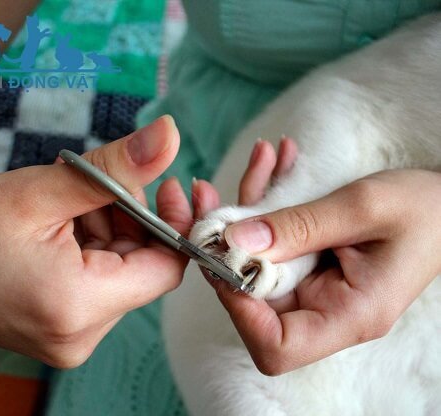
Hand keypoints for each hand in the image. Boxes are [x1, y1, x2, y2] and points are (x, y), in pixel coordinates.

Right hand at [0, 116, 191, 367]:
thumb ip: (116, 166)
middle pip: (144, 267)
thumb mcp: (43, 189)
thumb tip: (171, 134)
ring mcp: (70, 337)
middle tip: (97, 187)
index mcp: (79, 308)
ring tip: (66, 208)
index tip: (167, 184)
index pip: (167, 268)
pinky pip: (101, 282)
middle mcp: (80, 336)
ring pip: (123, 270)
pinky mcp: (61, 328)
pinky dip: (94, 247)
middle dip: (132, 219)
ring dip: (110, 229)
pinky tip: (61, 229)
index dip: (174, 223)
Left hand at [193, 140, 440, 374]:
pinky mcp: (310, 263)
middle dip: (227, 244)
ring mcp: (316, 286)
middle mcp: (327, 309)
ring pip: (257, 261)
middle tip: (213, 194)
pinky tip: (276, 161)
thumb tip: (234, 242)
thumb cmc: (423, 209)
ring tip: (260, 158)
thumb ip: (298, 226)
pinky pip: (274, 239)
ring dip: (246, 210)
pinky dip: (268, 201)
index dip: (239, 308)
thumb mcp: (362, 208)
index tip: (223, 255)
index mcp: (350, 315)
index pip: (276, 345)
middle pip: (254, 298)